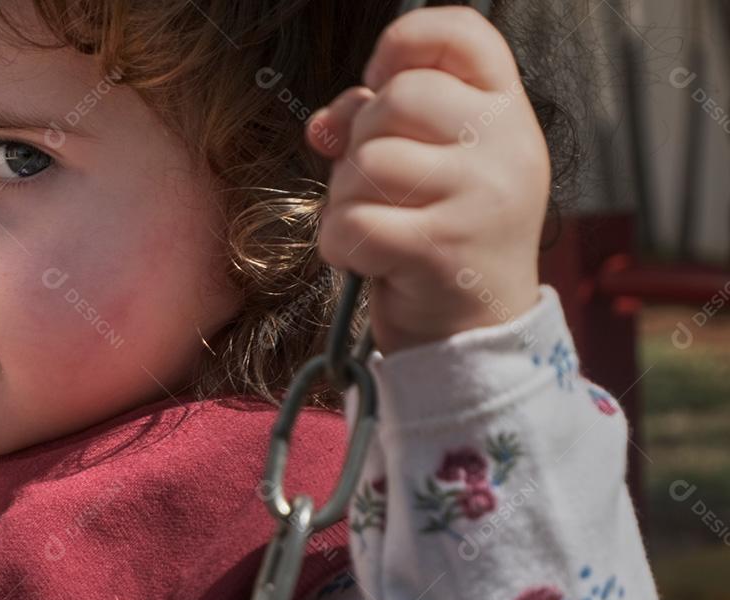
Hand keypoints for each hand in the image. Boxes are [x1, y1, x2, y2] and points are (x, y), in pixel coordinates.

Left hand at [307, 5, 548, 354]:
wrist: (474, 335)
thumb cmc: (443, 238)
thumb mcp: (431, 167)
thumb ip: (380, 124)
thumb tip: (324, 126)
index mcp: (507, 112)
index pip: (461, 32)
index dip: (403, 44)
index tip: (380, 83)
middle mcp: (506, 146)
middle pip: (396, 98)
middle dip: (360, 143)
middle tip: (376, 187)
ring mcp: (479, 198)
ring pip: (366, 164)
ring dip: (346, 201)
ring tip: (378, 229)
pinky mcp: (441, 249)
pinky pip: (352, 223)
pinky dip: (340, 245)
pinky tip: (368, 261)